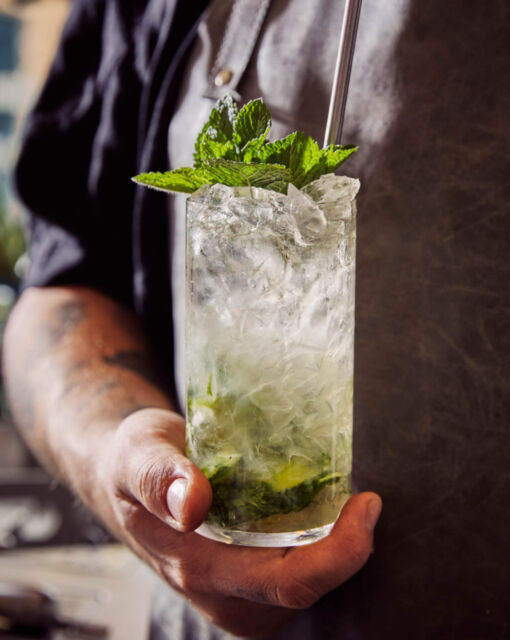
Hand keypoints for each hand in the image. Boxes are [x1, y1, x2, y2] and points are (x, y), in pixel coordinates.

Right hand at [97, 408, 381, 637]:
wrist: (123, 479)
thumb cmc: (132, 461)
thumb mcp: (139, 453)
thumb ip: (159, 477)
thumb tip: (193, 503)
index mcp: (199, 570)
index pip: (290, 582)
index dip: (341, 552)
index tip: (366, 503)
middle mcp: (224, 594)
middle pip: (309, 586)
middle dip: (349, 547)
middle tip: (363, 496)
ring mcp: (237, 591)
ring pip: (307, 581)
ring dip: (335, 545)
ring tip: (343, 498)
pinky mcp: (246, 578)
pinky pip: (297, 569)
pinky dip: (318, 542)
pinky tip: (318, 507)